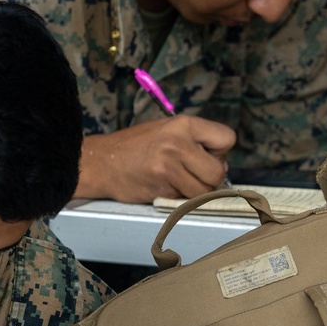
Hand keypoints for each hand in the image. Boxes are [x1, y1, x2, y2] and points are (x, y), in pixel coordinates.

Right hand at [75, 116, 236, 202]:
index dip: (220, 152)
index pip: (226, 139)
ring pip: (203, 192)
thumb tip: (221, 162)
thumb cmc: (134, 146)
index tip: (206, 156)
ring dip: (194, 192)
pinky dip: (177, 198)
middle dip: (209, 178)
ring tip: (176, 182)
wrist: (100, 163)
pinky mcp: (160, 190)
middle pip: (217, 172)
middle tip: (192, 174)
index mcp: (183, 124)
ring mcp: (168, 169)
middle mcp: (177, 145)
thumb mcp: (165, 129)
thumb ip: (194, 140)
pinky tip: (162, 187)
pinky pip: (183, 201)